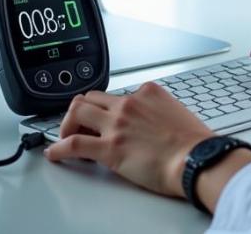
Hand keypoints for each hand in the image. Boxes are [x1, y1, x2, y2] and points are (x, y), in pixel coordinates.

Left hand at [44, 84, 213, 196]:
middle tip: (79, 125)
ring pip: (77, 111)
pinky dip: (59, 148)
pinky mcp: (108, 148)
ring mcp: (116, 124)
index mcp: (148, 92)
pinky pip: (74, 143)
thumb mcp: (177, 112)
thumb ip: (158, 111)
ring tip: (66, 137)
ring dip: (67, 124)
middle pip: (92, 97)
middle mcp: (129, 103)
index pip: (117, 94)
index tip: (106, 119)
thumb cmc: (193, 142)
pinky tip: (55, 153)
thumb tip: (151, 122)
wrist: (195, 159)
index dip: (108, 109)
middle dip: (81, 110)